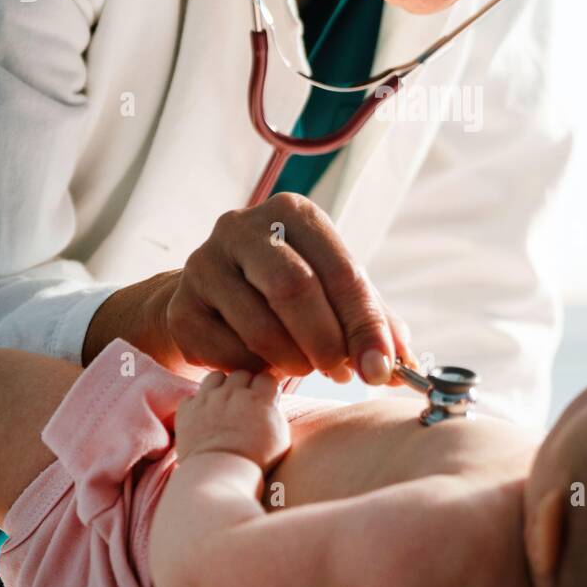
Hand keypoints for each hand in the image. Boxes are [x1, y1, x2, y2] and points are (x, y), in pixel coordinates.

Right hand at [89, 192, 415, 384]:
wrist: (210, 299)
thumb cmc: (284, 292)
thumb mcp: (332, 291)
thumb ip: (371, 321)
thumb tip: (405, 366)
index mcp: (293, 212)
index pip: (341, 269)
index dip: (365, 324)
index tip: (381, 368)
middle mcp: (242, 227)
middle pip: (294, 289)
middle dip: (327, 342)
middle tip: (341, 374)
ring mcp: (203, 264)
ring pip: (261, 327)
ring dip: (293, 362)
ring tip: (304, 368)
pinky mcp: (181, 307)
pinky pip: (227, 352)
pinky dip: (255, 370)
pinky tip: (264, 365)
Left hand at [175, 368, 290, 471]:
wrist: (220, 474)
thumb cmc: (255, 462)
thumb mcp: (280, 438)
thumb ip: (275, 413)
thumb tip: (271, 402)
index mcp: (259, 398)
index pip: (266, 377)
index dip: (266, 389)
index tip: (264, 400)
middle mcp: (233, 393)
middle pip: (241, 374)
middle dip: (244, 385)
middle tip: (244, 403)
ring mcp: (208, 399)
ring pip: (216, 377)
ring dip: (220, 386)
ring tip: (222, 403)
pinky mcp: (188, 410)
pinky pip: (192, 396)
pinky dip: (196, 404)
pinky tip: (202, 416)